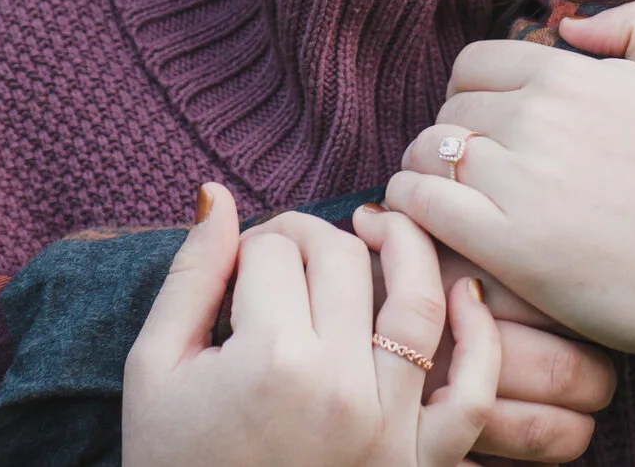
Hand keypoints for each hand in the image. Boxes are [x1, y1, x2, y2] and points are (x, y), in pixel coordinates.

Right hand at [125, 184, 501, 466]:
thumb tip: (218, 195)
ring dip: (404, 247)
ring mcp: (389, 430)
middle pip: (342, 261)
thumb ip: (190, 277)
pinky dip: (479, 339)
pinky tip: (463, 294)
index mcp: (269, 363)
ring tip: (376, 226)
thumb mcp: (155, 370)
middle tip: (285, 253)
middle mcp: (339, 390)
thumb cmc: (174, 463)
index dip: (251, 244)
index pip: (273, 252)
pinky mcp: (420, 466)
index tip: (237, 266)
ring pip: (418, 303)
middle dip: (309, 237)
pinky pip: (472, 394)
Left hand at [384, 4, 634, 464]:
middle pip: (451, 108)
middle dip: (454, 131)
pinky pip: (423, 203)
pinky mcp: (507, 244)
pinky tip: (422, 215)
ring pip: (428, 151)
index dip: (475, 90)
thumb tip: (568, 27)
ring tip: (440, 189)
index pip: (475, 63)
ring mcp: (519, 181)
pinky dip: (409, 203)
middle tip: (471, 165)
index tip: (489, 122)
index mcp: (570, 75)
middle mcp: (537, 118)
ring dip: (425, 166)